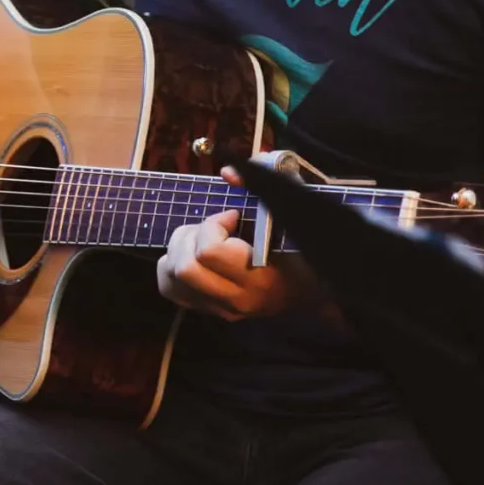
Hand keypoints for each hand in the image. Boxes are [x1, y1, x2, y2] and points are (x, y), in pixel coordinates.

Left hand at [157, 175, 303, 320]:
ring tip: (201, 239)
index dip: (213, 225)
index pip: (209, 252)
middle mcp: (237, 298)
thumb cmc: (302, 243)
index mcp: (259, 277)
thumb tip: (228, 174)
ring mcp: (221, 308)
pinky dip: (172, 265)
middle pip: (185, 268)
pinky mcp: (209, 310)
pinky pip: (171, 288)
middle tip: (211, 228)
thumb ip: (263, 183)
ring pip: (172, 279)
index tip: (232, 216)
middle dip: (190, 237)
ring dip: (178, 250)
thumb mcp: (291, 206)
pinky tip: (193, 255)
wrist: (311, 291)